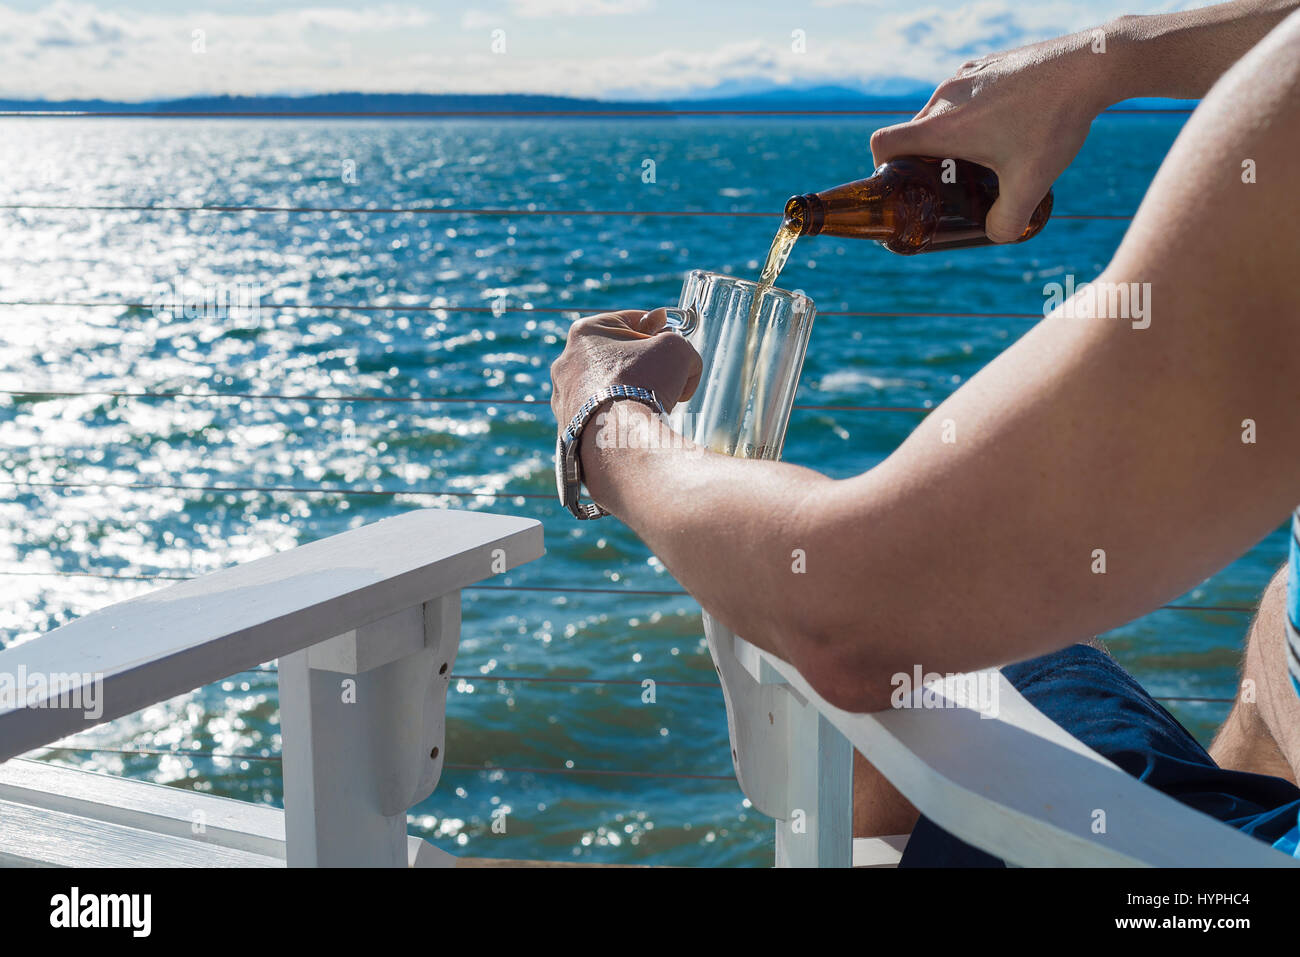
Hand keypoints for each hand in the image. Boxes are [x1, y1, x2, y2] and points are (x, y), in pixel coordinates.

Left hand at [550, 308, 701, 430]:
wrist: (621, 436)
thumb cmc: (645, 382)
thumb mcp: (678, 348)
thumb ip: (682, 344)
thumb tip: (686, 362)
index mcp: (586, 331)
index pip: (634, 321)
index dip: (662, 331)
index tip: (675, 345)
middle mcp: (567, 361)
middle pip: (619, 355)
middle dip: (646, 366)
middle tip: (667, 379)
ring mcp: (564, 395)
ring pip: (609, 386)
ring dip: (632, 391)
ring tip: (653, 404)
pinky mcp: (568, 425)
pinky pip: (601, 414)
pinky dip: (619, 416)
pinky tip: (635, 423)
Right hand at [869, 27, 1112, 242]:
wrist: (1090, 66)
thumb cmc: (1054, 122)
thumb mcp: (1032, 184)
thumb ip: (1008, 222)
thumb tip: (996, 235)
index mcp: (942, 127)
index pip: (883, 144)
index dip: (881, 168)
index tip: (904, 184)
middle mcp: (944, 97)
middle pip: (914, 134)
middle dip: (927, 161)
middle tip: (955, 183)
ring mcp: (964, 75)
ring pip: (940, 114)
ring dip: (952, 137)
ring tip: (988, 154)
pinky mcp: (985, 63)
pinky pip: (963, 94)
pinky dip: (973, 114)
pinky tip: (1009, 124)